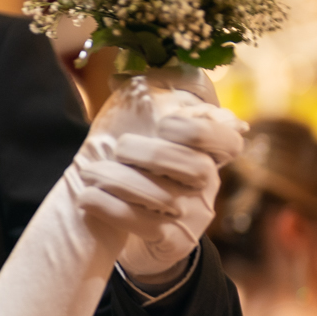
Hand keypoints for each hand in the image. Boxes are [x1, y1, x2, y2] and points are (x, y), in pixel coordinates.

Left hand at [78, 97, 245, 283]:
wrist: (128, 231)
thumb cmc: (135, 170)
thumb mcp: (144, 133)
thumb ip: (150, 103)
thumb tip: (137, 73)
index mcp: (206, 153)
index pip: (229, 140)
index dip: (203, 131)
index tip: (165, 124)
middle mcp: (207, 186)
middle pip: (196, 168)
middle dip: (153, 154)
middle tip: (118, 147)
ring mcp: (193, 217)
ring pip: (165, 198)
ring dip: (120, 181)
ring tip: (90, 173)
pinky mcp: (173, 242)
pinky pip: (146, 226)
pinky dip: (112, 209)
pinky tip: (87, 198)